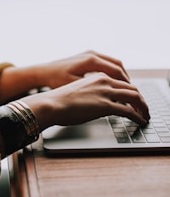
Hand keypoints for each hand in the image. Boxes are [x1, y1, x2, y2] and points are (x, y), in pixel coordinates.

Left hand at [0, 50, 129, 103]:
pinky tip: (113, 82)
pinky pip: (106, 63)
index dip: (126, 84)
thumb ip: (92, 90)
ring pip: (113, 63)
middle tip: (133, 93)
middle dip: (126, 80)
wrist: (42, 72)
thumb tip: (110, 98)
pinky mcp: (86, 56)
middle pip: (118, 66)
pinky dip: (112, 72)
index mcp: (91, 61)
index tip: (132, 95)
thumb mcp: (74, 87)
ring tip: (125, 89)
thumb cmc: (55, 81)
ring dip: (121, 76)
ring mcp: (89, 54)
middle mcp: (92, 54)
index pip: (117, 72)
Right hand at [22, 72, 149, 130]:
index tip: (134, 99)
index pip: (122, 81)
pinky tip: (140, 121)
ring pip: (134, 97)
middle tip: (144, 107)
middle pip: (132, 87)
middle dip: (141, 99)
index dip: (131, 91)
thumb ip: (91, 93)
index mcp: (97, 76)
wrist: (51, 103)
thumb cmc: (59, 99)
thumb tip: (95, 102)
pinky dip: (137, 116)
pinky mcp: (105, 105)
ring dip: (143, 107)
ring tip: (145, 115)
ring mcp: (105, 92)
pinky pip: (128, 111)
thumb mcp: (78, 90)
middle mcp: (104, 80)